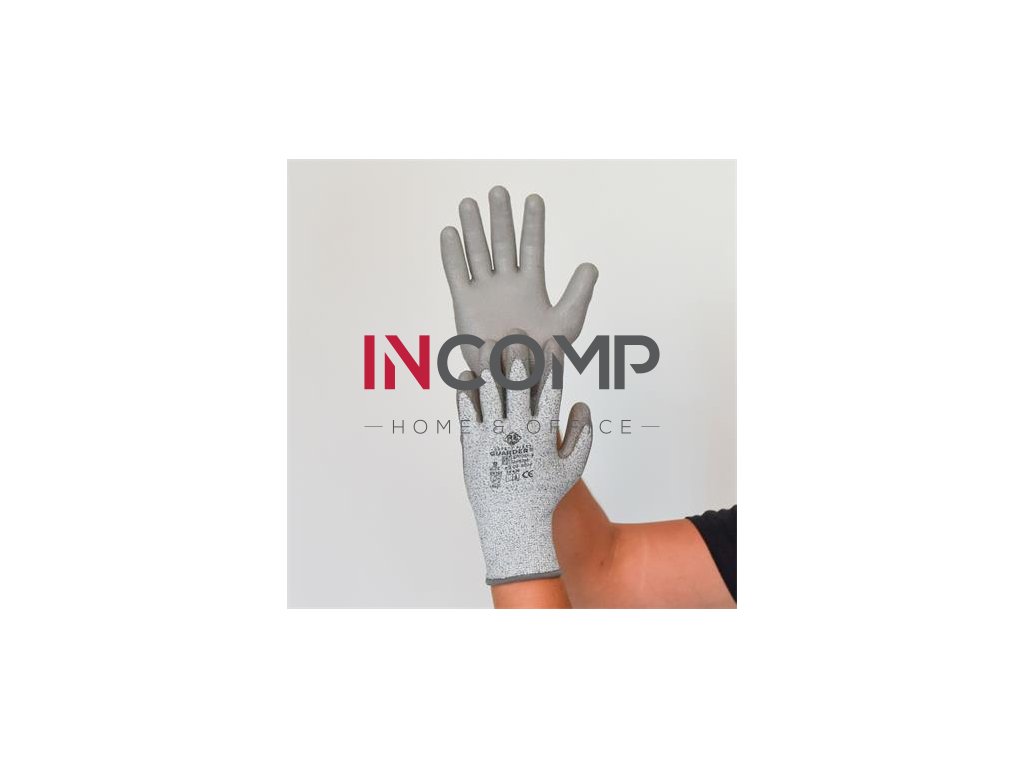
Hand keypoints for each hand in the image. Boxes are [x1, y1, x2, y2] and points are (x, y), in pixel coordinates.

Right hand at [440, 186, 598, 372]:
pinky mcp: (465, 304)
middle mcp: (506, 283)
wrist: (514, 380)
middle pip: (502, 242)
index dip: (533, 223)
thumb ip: (579, 294)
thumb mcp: (567, 324)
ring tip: (468, 202)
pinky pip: (457, 275)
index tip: (534, 198)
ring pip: (478, 252)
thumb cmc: (543, 358)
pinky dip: (452, 255)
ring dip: (473, 228)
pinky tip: (449, 232)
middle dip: (500, 217)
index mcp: (532, 285)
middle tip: (498, 190)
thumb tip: (590, 265)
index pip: (532, 246)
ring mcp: (484, 292)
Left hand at [457, 341, 592, 584]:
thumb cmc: (544, 495)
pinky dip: (465, 392)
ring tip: (486, 344)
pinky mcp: (471, 445)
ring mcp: (493, 437)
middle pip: (518, 385)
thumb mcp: (572, 467)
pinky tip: (464, 376)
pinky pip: (466, 413)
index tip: (551, 343)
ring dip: (489, 367)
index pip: (550, 391)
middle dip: (517, 356)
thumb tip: (583, 404)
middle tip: (514, 332)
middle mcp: (518, 432)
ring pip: (490, 393)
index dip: (552, 364)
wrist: (514, 525)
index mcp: (543, 434)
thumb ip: (582, 434)